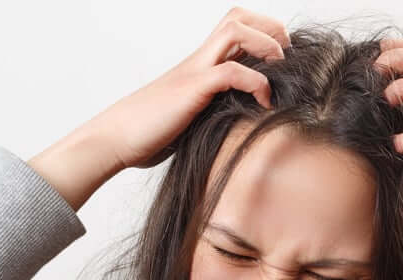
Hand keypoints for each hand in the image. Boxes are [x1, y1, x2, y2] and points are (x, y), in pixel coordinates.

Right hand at [93, 6, 290, 169]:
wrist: (115, 140)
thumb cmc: (150, 134)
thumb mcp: (192, 119)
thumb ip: (214, 111)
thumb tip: (242, 125)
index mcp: (199, 65)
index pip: (236, 29)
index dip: (264, 34)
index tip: (281, 62)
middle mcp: (198, 61)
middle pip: (237, 17)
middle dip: (270, 28)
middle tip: (286, 58)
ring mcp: (194, 72)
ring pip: (235, 30)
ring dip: (266, 45)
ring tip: (280, 71)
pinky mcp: (192, 90)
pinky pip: (231, 72)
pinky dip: (256, 82)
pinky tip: (264, 103)